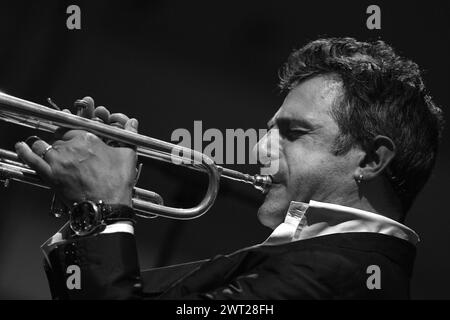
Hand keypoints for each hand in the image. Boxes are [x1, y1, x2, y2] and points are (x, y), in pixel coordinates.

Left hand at [15, 97, 138, 207]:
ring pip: (45, 144)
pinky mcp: (49, 174)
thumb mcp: (128, 155)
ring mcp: (58, 160)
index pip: (76, 125)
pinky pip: (32, 158)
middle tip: (68, 145)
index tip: (76, 130)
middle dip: (64, 138)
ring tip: (50, 149)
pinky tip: (22, 146)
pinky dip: (25, 151)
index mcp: (89, 138)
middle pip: (60, 135)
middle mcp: (71, 146)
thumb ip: (129, 135)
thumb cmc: (117, 183)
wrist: (105, 206)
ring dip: (47, 145)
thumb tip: (133, 122)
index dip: (76, 127)